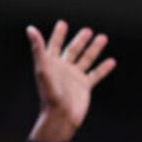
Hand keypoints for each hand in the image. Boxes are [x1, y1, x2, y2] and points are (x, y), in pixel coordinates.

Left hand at [26, 20, 116, 140]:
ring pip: (86, 59)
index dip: (58, 35)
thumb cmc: (49, 94)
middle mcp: (63, 69)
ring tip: (102, 37)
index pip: (54, 45)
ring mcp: (74, 78)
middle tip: (87, 30)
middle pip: (72, 50)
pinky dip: (103, 68)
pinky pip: (95, 75)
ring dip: (94, 49)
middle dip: (80, 40)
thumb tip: (30, 29)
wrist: (60, 117)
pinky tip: (111, 61)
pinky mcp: (84, 87)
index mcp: (51, 64)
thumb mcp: (43, 68)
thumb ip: (37, 48)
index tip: (62, 23)